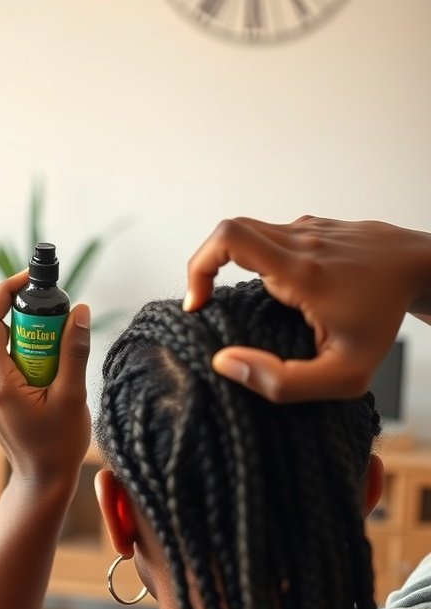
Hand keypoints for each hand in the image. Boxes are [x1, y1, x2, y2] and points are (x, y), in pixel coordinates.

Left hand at [0, 270, 90, 494]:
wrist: (43, 482)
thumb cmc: (59, 446)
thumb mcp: (73, 396)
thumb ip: (74, 351)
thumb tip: (80, 311)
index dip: (7, 292)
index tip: (30, 279)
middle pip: (0, 332)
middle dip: (32, 323)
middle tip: (62, 328)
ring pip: (4, 348)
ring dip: (32, 344)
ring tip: (60, 366)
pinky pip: (5, 364)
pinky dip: (28, 359)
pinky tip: (50, 378)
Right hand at [184, 215, 430, 402]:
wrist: (422, 268)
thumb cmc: (384, 322)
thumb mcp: (344, 375)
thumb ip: (284, 382)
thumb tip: (226, 363)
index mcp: (300, 271)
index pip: (228, 240)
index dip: (199, 267)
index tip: (200, 303)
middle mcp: (299, 241)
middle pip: (228, 232)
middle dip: (207, 267)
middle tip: (210, 304)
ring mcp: (307, 228)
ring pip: (249, 235)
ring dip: (233, 265)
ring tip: (248, 305)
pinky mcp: (313, 226)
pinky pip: (271, 237)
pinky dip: (259, 260)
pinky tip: (280, 293)